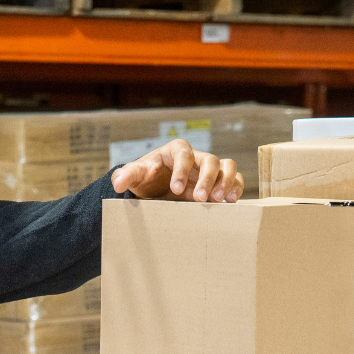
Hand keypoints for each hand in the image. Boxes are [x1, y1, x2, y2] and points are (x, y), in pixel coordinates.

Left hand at [111, 138, 242, 202]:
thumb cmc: (147, 179)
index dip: (182, 170)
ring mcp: (208, 168)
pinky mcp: (218, 180)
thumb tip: (117, 183)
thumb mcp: (135, 177)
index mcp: (175, 151)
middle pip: (209, 160)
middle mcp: (195, 157)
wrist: (156, 188)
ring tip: (218, 201)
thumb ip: (126, 176)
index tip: (175, 189)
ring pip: (226, 166)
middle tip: (200, 199)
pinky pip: (234, 178)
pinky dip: (236, 187)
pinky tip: (230, 202)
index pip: (184, 154)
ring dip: (225, 182)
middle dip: (206, 179)